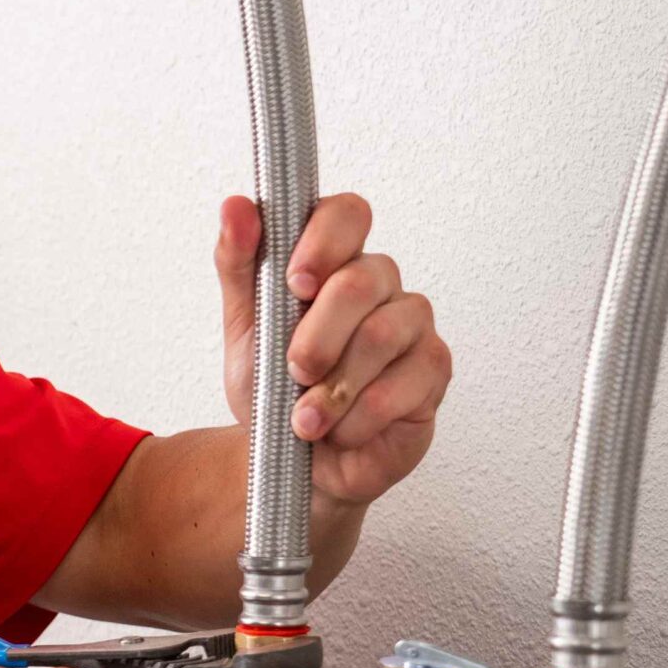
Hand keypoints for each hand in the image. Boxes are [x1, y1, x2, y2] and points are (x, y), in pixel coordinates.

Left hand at [216, 193, 449, 507]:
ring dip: (335, 384)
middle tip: (294, 370)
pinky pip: (404, 384)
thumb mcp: (243, 328)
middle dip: (319, 333)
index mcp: (335, 262)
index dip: (324, 241)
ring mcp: (413, 327)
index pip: (347, 214)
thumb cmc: (274, 388)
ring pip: (385, 334)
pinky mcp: (432, 373)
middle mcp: (381, 285)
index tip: (295, 282)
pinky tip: (340, 430)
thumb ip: (239, 265)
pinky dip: (358, 415)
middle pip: (365, 279)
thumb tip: (235, 206)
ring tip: (305, 417)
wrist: (294, 461)